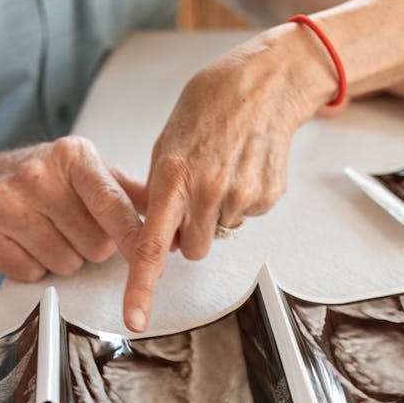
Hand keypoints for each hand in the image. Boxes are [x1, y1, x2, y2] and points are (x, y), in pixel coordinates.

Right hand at [0, 136, 146, 282]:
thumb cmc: (40, 180)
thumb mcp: (85, 171)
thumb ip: (128, 191)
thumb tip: (171, 206)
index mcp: (70, 155)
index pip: (111, 204)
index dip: (134, 238)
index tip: (152, 260)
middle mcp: (35, 173)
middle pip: (94, 244)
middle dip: (91, 247)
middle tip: (71, 228)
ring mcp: (4, 202)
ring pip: (65, 263)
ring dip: (63, 259)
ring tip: (47, 233)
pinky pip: (31, 273)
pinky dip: (33, 267)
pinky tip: (23, 244)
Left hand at [123, 26, 329, 331]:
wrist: (265, 83)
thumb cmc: (211, 105)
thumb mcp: (168, 142)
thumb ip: (159, 190)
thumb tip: (157, 231)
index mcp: (173, 176)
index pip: (150, 246)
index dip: (141, 287)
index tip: (135, 318)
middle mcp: (207, 190)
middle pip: (191, 249)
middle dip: (188, 235)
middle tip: (194, 197)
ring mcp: (240, 195)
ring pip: (220, 233)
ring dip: (217, 214)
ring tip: (222, 171)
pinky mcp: (267, 196)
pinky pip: (245, 217)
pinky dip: (242, 201)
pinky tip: (243, 168)